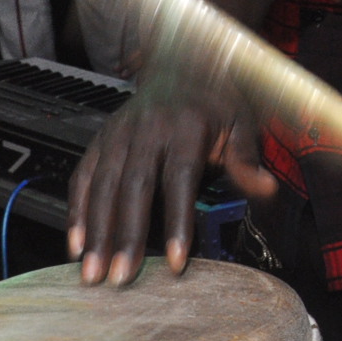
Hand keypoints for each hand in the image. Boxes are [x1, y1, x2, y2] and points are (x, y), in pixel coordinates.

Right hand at [67, 69, 276, 284]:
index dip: (177, 222)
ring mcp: (118, 134)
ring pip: (103, 186)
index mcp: (185, 127)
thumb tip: (266, 189)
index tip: (177, 261)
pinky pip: (83, 178)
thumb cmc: (215, 100)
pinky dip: (77, 211)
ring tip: (92, 272)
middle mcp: (146, 129)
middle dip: (125, 236)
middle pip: (133, 188)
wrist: (182, 63)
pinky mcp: (100, 140)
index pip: (179, 179)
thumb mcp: (240, 123)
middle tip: (120, 278)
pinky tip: (76, 244)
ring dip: (96, 232)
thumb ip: (246, 159)